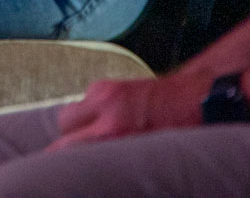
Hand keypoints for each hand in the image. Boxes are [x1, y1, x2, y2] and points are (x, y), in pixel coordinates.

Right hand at [49, 72, 208, 150]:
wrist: (198, 100)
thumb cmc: (177, 134)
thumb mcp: (144, 153)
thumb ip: (114, 154)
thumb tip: (94, 163)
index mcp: (115, 133)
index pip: (67, 147)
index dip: (55, 158)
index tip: (51, 166)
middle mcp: (107, 111)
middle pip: (62, 126)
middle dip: (65, 138)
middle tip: (75, 150)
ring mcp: (105, 92)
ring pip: (70, 110)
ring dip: (77, 122)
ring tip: (95, 132)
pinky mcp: (108, 83)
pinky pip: (86, 98)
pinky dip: (92, 108)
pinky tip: (111, 116)